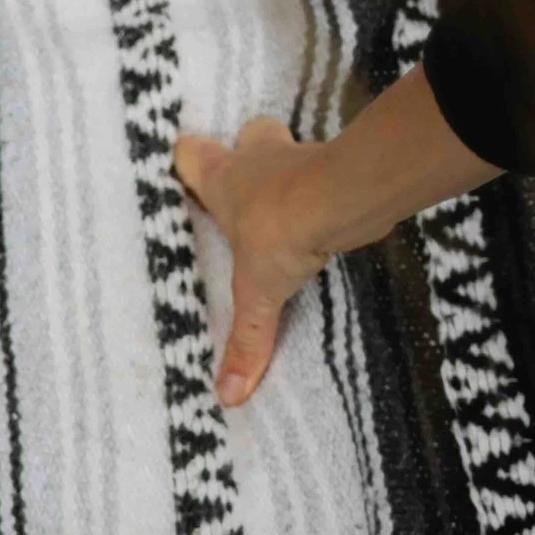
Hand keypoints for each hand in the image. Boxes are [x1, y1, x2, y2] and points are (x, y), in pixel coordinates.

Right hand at [172, 117, 333, 407]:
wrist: (344, 198)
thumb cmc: (281, 232)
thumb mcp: (258, 293)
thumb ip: (246, 341)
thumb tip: (228, 396)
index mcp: (222, 181)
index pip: (189, 153)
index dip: (189, 163)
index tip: (190, 180)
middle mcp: (257, 159)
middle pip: (247, 137)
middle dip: (248, 156)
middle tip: (248, 192)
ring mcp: (300, 156)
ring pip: (290, 151)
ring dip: (292, 176)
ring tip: (291, 211)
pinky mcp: (338, 163)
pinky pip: (328, 171)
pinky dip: (329, 189)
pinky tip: (329, 218)